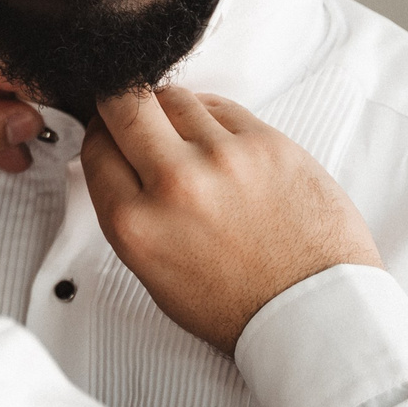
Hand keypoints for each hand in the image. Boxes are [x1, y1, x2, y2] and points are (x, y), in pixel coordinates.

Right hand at [83, 86, 380, 352]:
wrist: (311, 310)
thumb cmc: (239, 304)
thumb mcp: (154, 272)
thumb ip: (129, 212)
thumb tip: (118, 160)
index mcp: (136, 224)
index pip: (96, 148)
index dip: (100, 136)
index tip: (109, 136)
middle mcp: (174, 184)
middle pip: (124, 103)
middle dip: (121, 104)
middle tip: (132, 115)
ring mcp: (223, 157)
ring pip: (173, 96)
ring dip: (169, 110)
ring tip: (183, 137)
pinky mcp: (266, 142)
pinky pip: (222, 107)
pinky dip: (212, 117)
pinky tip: (218, 142)